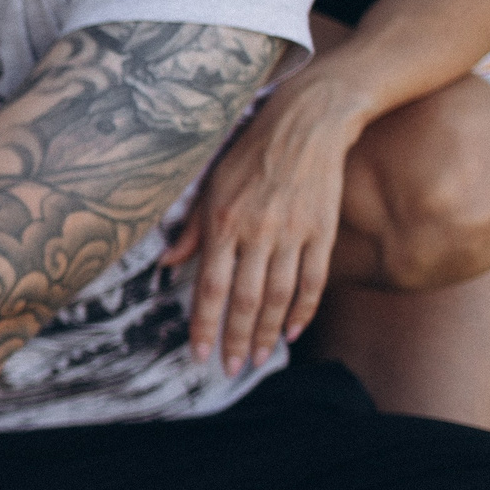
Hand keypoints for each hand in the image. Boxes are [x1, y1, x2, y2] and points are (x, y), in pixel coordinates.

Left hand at [161, 75, 366, 375]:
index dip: (203, 325)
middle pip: (244, 300)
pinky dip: (303, 309)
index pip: (209, 287)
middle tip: (228, 368)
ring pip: (279, 296)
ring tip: (256, 359)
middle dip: (234, 339)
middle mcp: (257, 231)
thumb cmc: (249, 152)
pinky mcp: (323, 230)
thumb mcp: (210, 183)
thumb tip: (166, 263)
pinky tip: (292, 330)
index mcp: (223, 221)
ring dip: (266, 333)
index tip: (198, 355)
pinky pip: (313, 279)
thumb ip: (191, 227)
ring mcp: (293, 232)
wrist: (308, 121)